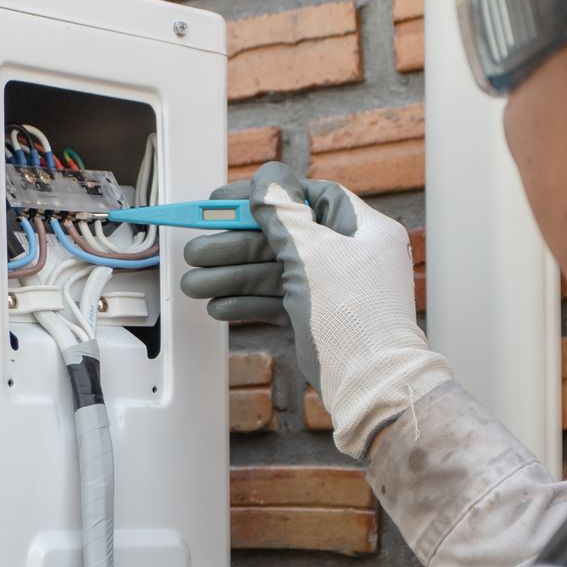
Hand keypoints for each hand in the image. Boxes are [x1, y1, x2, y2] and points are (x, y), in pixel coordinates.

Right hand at [179, 161, 451, 457]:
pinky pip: (277, 301)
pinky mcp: (318, 318)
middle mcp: (349, 255)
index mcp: (361, 229)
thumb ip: (284, 214)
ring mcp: (333, 288)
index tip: (224, 201)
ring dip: (232, 276)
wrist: (372, 388)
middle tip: (196, 250)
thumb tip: (268, 178)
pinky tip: (218, 306)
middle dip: (234, 245)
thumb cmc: (355, 319)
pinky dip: (248, 303)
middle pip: (282, 237)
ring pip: (274, 272)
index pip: (306, 197)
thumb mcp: (312, 254)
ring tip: (193, 284)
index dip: (263, 196)